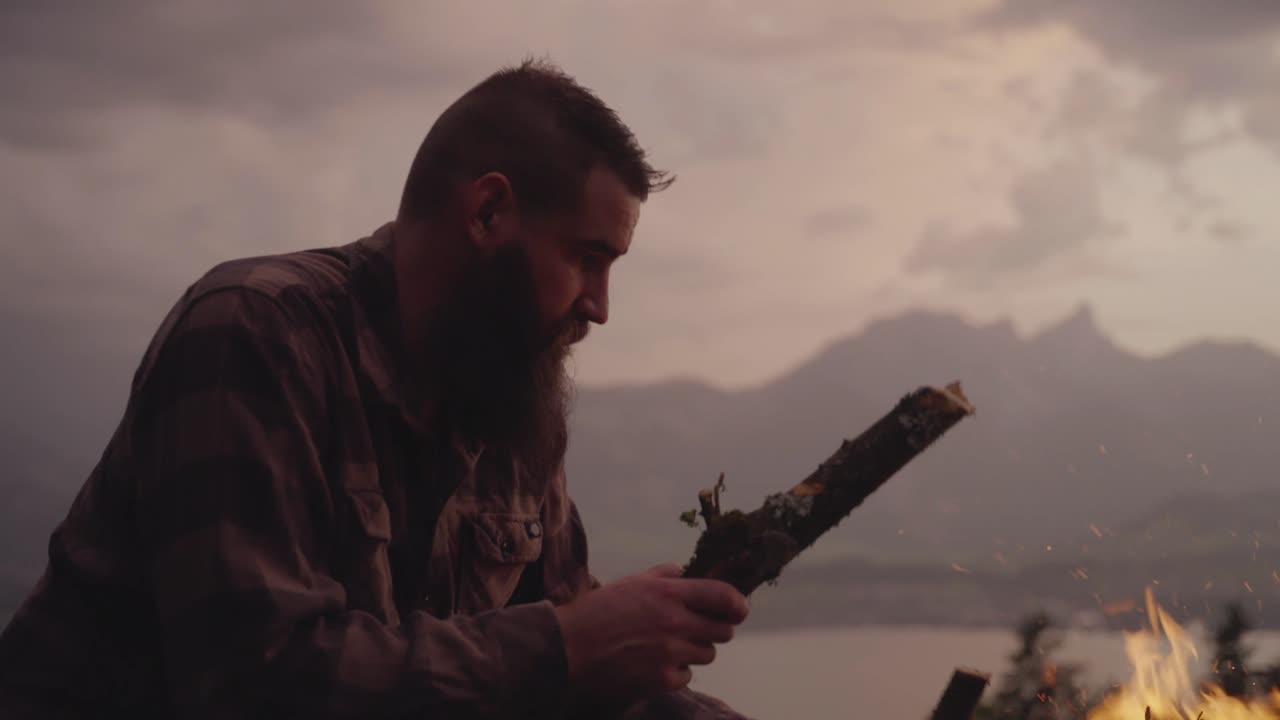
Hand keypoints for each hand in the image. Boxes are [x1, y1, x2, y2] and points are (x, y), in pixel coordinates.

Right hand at [553, 563, 748, 704]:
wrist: (570, 648)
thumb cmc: (599, 611)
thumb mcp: (633, 582)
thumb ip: (664, 575)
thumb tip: (686, 572)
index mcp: (669, 593)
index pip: (724, 596)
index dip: (738, 604)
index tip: (739, 610)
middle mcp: (675, 622)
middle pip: (723, 631)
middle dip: (714, 629)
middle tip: (695, 629)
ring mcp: (671, 653)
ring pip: (707, 654)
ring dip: (694, 651)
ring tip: (667, 646)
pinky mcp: (663, 679)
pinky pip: (688, 675)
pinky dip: (676, 671)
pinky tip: (654, 663)